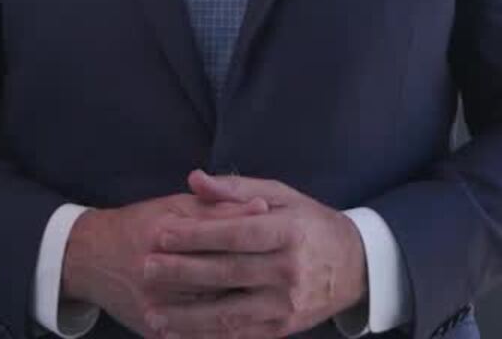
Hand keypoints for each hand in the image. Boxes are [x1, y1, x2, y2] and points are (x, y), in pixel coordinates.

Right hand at [62, 191, 271, 336]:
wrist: (90, 258)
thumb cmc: (139, 224)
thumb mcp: (175, 205)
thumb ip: (218, 206)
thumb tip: (263, 208)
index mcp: (166, 234)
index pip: (223, 241)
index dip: (258, 243)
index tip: (287, 243)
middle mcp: (158, 272)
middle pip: (220, 280)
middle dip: (256, 281)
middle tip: (288, 279)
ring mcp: (155, 305)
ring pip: (212, 314)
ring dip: (246, 312)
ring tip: (275, 306)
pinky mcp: (153, 329)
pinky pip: (196, 336)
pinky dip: (222, 334)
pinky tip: (246, 327)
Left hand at [139, 170, 367, 338]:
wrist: (355, 266)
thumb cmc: (310, 224)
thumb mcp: (282, 196)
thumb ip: (236, 189)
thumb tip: (195, 179)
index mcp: (289, 232)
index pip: (237, 234)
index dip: (198, 235)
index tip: (162, 234)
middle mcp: (289, 270)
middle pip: (229, 273)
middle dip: (183, 273)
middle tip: (146, 269)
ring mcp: (287, 304)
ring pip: (230, 313)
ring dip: (188, 317)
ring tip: (153, 314)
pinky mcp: (282, 329)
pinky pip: (239, 336)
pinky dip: (207, 338)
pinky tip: (179, 335)